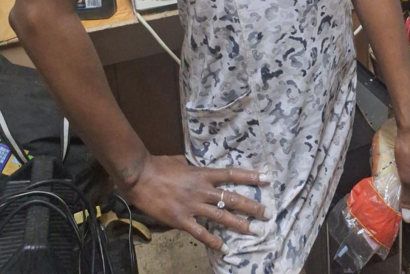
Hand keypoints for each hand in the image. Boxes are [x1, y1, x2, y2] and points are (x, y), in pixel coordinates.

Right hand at [120, 154, 271, 253]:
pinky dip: (213, 241)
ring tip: (256, 231)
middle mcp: (202, 189)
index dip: (251, 176)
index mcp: (203, 173)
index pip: (232, 174)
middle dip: (252, 206)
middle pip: (232, 198)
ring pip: (221, 216)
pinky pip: (201, 232)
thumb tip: (194, 166)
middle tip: (268, 214)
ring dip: (240, 224)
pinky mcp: (181, 220)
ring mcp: (192, 205)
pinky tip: (224, 248)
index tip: (267, 179)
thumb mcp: (181, 161)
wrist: (141, 177)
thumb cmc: (159, 166)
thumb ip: (192, 167)